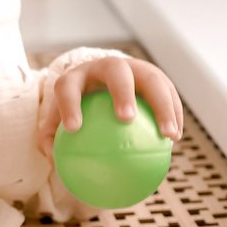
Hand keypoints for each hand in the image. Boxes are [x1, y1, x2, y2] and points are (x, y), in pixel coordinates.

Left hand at [36, 55, 183, 157]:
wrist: (103, 86)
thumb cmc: (78, 112)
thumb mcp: (60, 123)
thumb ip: (52, 139)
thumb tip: (52, 160)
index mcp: (78, 76)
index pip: (69, 86)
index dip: (69, 104)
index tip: (74, 129)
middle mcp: (107, 66)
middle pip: (116, 71)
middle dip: (122, 91)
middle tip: (126, 118)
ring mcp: (135, 68)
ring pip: (152, 79)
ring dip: (162, 105)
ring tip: (167, 134)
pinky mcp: (155, 76)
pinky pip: (168, 92)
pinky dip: (173, 113)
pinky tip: (174, 138)